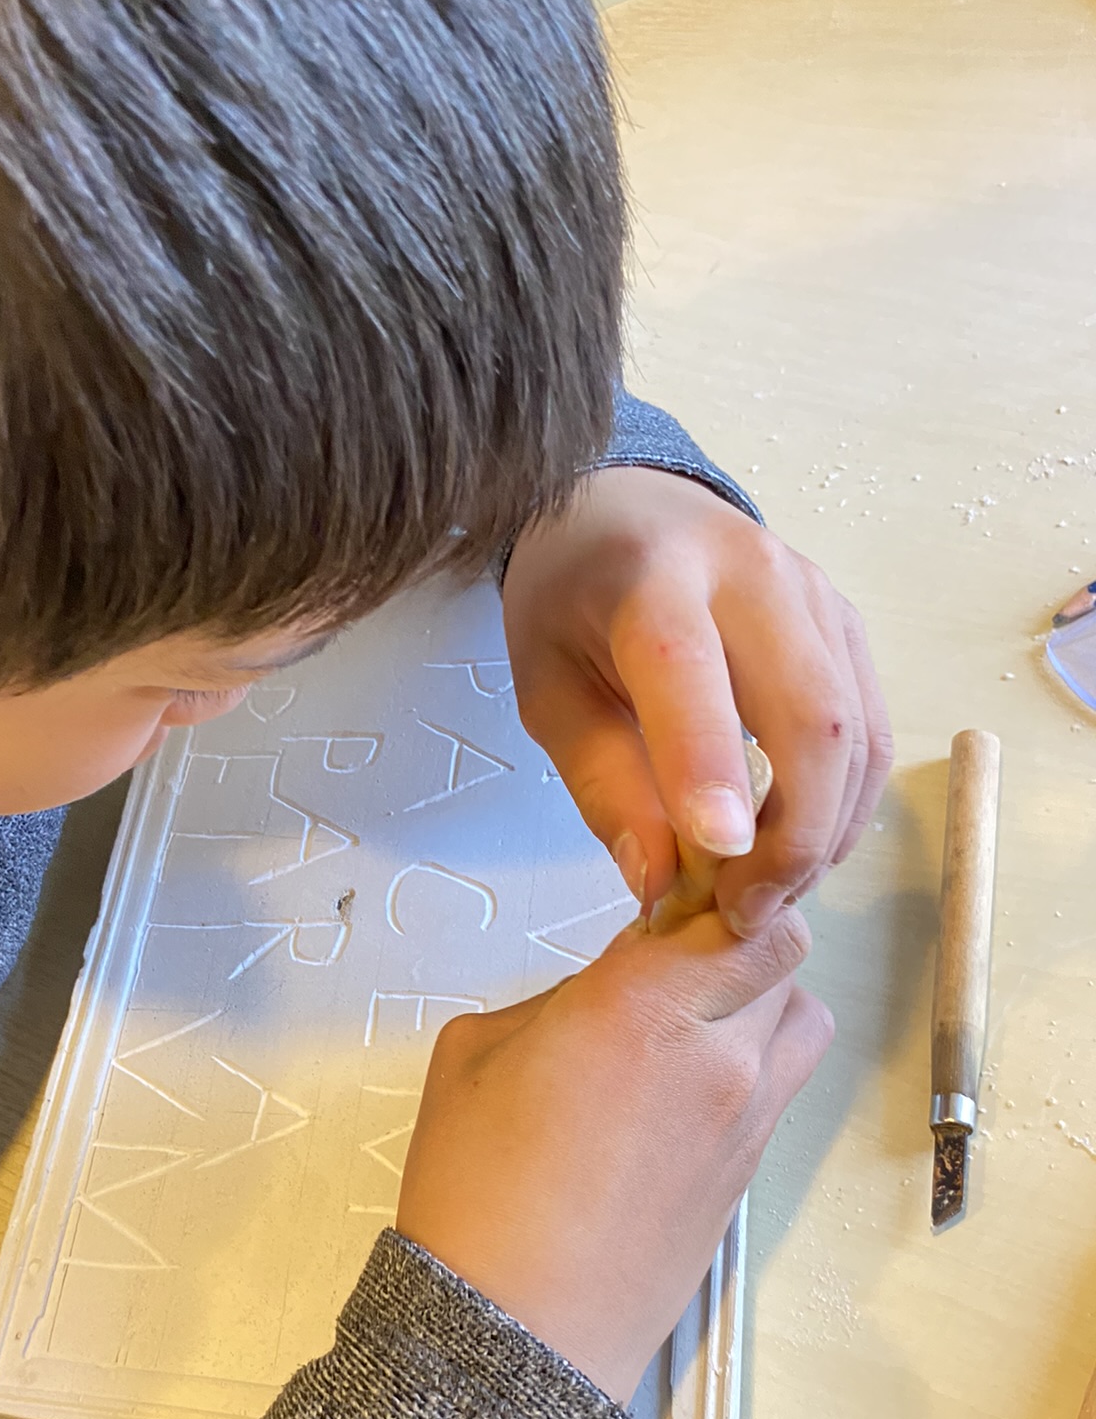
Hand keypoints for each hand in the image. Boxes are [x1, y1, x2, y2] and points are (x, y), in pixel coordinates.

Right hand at [396, 906, 831, 1400]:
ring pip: (802, 1014)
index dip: (701, 887)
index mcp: (641, 1008)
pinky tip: (685, 1078)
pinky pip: (783, 1082)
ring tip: (694, 1011)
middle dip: (736, 931)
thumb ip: (557, 996)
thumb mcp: (476, 1053)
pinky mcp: (750, 1172)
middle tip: (678, 944)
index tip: (665, 892)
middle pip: (782, 949)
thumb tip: (604, 989)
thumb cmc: (480, 1202)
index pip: (725, 903)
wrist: (515, 1334)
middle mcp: (716, 1056)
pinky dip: (754, 1059)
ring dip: (763, 994)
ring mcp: (746, 1119)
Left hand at [503, 467, 892, 934]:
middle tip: (744, 911)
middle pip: (810, 716)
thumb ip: (605, 785)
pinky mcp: (847, 620)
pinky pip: (871, 726)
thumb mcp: (547, 693)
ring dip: (826, 832)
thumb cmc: (572, 603)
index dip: (708, 767)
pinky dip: (845, 801)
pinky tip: (801, 844)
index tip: (721, 860)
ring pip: (857, 731)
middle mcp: (749, 573)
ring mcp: (813, 592)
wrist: (624, 507)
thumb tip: (662, 885)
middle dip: (792, 836)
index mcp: (649, 580)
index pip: (688, 673)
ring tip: (768, 893)